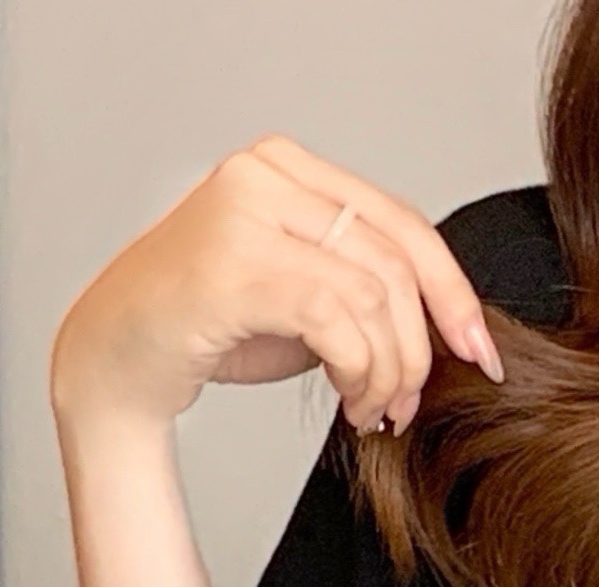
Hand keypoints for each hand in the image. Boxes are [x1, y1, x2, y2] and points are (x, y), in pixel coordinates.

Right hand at [49, 135, 501, 442]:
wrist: (120, 356)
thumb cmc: (212, 326)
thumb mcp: (305, 294)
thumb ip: (363, 285)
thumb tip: (446, 323)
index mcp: (289, 167)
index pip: (401, 221)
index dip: (452, 291)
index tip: (479, 352)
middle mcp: (268, 175)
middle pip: (396, 260)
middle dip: (420, 346)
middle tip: (409, 401)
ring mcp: (247, 214)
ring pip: (373, 296)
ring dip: (388, 371)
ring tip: (371, 407)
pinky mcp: (236, 266)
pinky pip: (338, 322)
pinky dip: (359, 373)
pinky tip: (349, 401)